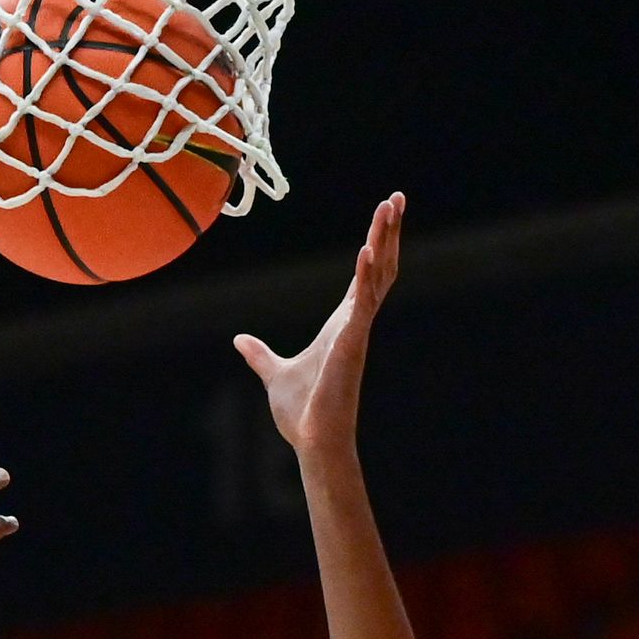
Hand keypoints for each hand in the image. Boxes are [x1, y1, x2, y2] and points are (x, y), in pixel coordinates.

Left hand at [233, 192, 403, 460]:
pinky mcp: (351, 344)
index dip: (378, 243)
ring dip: (384, 240)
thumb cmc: (301, 413)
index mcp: (342, 325)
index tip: (385, 215)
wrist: (311, 441)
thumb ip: (259, 355)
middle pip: (380, 267)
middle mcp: (355, 324)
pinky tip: (367, 248)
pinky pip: (362, 304)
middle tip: (397, 197)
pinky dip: (365, 276)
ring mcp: (356, 332)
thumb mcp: (273, 373)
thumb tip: (240, 341)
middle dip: (389, 232)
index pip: (366, 275)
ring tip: (391, 207)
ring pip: (378, 277)